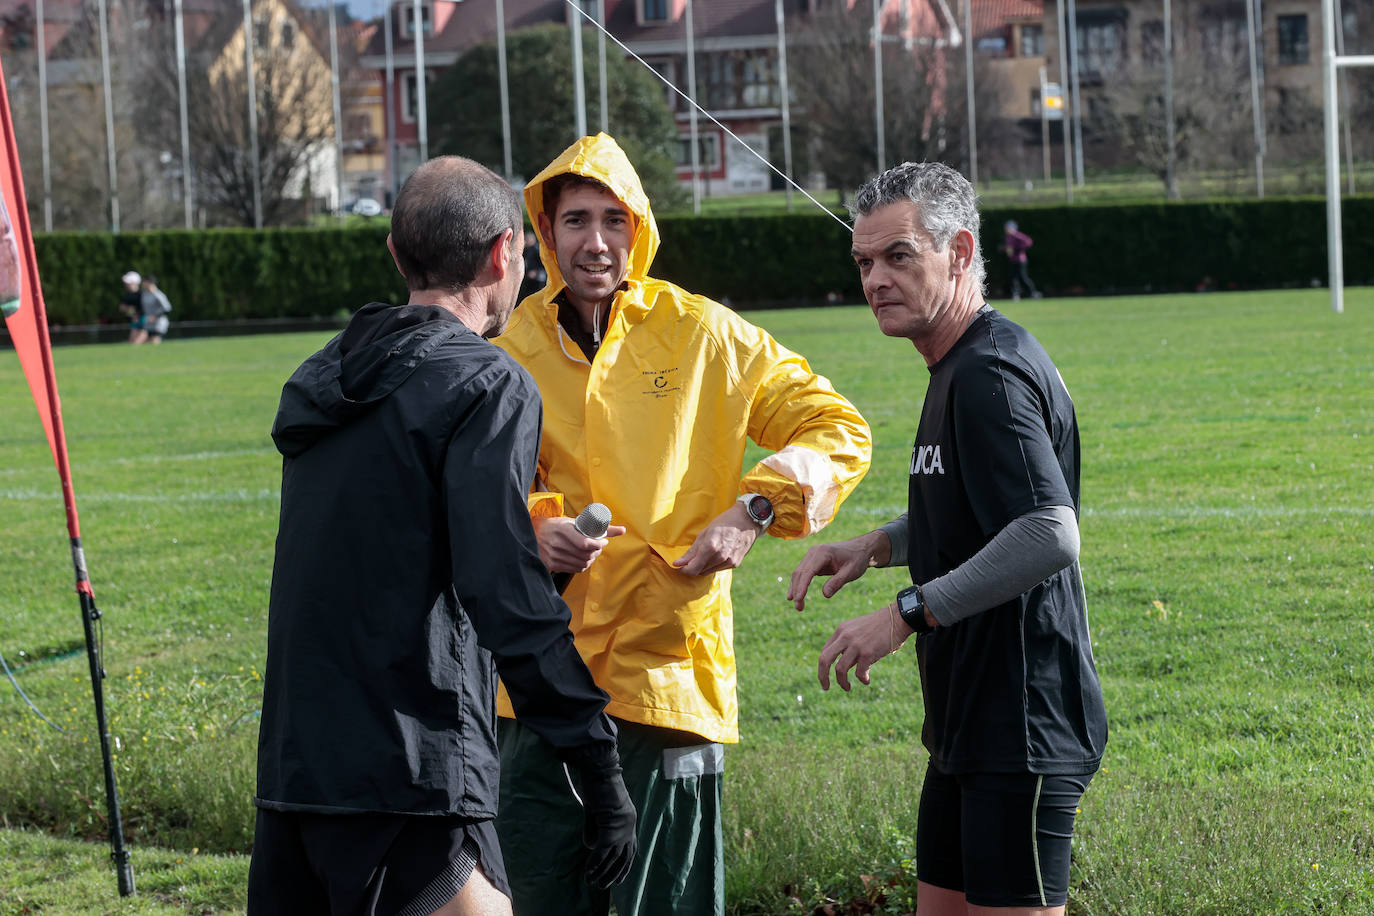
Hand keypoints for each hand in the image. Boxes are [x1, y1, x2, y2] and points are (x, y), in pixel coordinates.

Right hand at [532, 515, 625, 573]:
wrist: (533, 532)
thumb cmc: (556, 526)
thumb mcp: (574, 521)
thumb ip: (599, 526)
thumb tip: (622, 530)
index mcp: (562, 529)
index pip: (585, 543)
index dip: (598, 545)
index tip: (603, 542)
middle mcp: (556, 543)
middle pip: (585, 554)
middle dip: (596, 551)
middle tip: (598, 546)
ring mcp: (553, 555)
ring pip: (581, 563)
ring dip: (591, 559)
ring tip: (591, 552)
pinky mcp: (551, 564)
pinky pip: (574, 569)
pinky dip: (583, 565)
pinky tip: (583, 558)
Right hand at [575, 760, 637, 888]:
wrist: (598, 769)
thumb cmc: (597, 784)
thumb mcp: (596, 809)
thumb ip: (595, 828)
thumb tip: (591, 846)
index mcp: (629, 819)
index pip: (631, 848)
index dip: (625, 865)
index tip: (620, 878)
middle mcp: (629, 825)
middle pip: (625, 856)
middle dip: (614, 873)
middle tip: (603, 886)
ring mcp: (621, 827)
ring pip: (613, 857)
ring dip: (602, 872)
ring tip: (593, 883)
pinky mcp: (609, 827)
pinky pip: (602, 852)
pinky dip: (594, 864)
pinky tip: (587, 872)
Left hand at [672, 503, 760, 575]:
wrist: (747, 520)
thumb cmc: (724, 522)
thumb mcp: (705, 533)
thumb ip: (691, 551)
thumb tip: (677, 563)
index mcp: (711, 547)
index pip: (692, 569)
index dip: (683, 569)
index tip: (679, 566)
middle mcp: (720, 557)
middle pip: (699, 571)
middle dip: (693, 566)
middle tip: (691, 557)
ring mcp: (729, 561)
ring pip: (708, 571)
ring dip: (703, 566)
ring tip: (705, 552)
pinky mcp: (735, 564)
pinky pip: (718, 569)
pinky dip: (713, 564)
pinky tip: (716, 553)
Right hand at [788, 531, 889, 611]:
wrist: (860, 548)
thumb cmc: (857, 559)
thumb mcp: (851, 572)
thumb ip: (838, 582)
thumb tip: (825, 595)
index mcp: (823, 553)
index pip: (808, 571)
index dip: (801, 586)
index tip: (798, 599)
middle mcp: (814, 552)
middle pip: (800, 573)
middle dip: (797, 591)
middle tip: (799, 608)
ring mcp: (812, 555)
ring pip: (799, 573)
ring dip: (796, 589)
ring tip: (798, 606)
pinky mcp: (813, 561)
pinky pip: (803, 573)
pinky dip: (799, 585)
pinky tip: (796, 596)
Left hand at [817, 604, 912, 691]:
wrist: (898, 618)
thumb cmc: (880, 627)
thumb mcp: (858, 631)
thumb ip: (849, 646)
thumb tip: (844, 668)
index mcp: (841, 631)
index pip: (825, 651)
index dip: (823, 666)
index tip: (826, 676)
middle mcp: (845, 637)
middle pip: (824, 659)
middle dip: (822, 676)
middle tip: (826, 687)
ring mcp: (855, 645)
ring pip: (840, 670)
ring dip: (842, 682)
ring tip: (847, 687)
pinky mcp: (867, 652)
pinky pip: (859, 672)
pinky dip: (862, 679)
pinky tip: (866, 681)